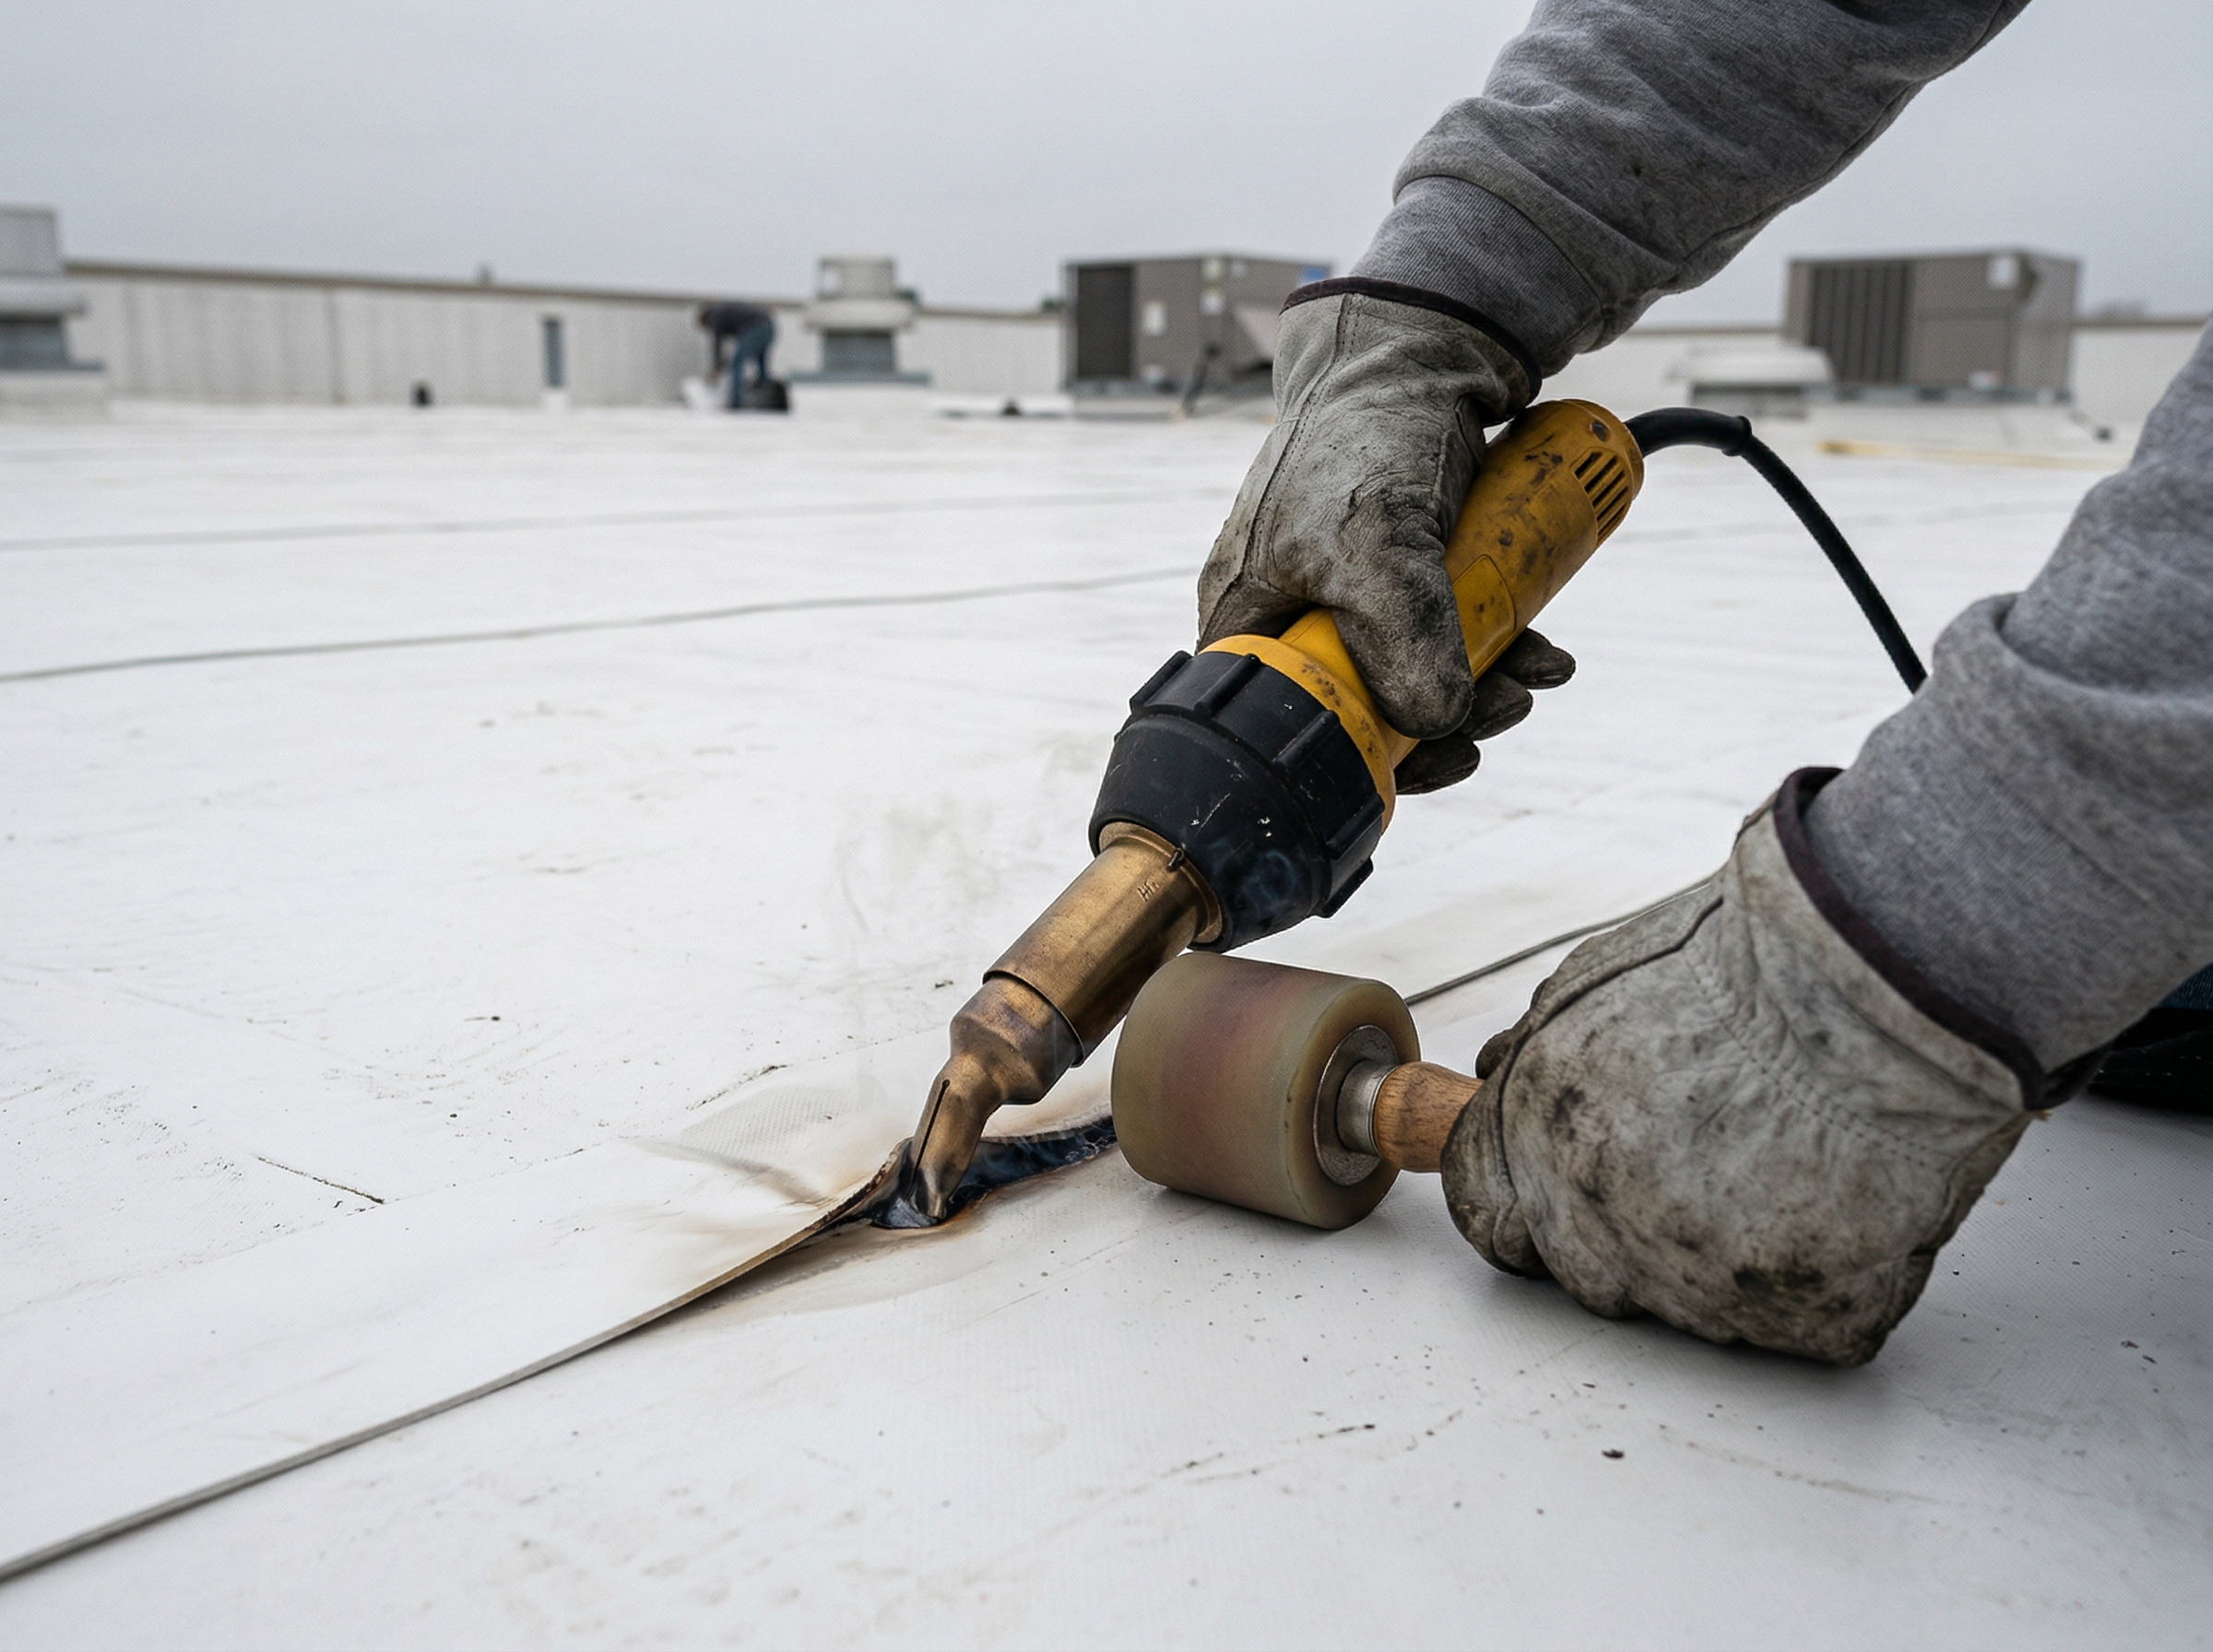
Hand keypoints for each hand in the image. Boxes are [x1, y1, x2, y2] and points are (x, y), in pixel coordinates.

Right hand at [1199, 283, 1553, 789]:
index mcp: (1249, 613)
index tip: (1437, 758)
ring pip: (1415, 669)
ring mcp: (1349, 586)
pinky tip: (1545, 645)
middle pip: (1363, 703)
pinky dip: (1498, 641)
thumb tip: (1440, 723)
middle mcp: (1292, 606)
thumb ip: (1402, 639)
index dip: (1364, 752)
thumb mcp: (1378, 544)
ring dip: (1487, 681)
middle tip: (1506, 710)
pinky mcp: (1402, 564)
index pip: (1288, 719)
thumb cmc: (1368, 435)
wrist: (1422, 345)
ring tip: (1540, 672)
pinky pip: (1446, 628)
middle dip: (1447, 716)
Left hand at [1441, 771, 2096, 1365]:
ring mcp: (1706, 1287)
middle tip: (1702, 1162)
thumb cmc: (1753, 958)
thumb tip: (1495, 1078)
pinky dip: (1826, 1275)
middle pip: (1580, 1273)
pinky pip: (1802, 1322)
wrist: (1886, 977)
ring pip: (1693, 1306)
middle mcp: (1603, 1224)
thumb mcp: (1598, 979)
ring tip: (1789, 1156)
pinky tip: (1850, 1196)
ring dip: (1725, 1253)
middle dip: (1620, 1230)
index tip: (1553, 1185)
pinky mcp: (1809, 1319)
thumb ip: (1537, 1054)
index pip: (1484, 1213)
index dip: (1519, 1197)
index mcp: (1537, 1136)